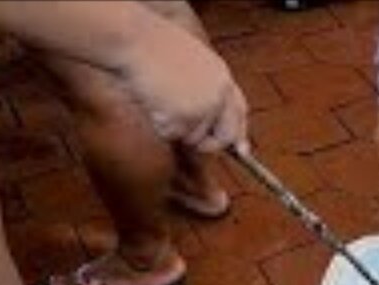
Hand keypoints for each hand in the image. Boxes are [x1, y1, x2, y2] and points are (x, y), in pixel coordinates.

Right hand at [115, 14, 247, 153]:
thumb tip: (207, 119)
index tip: (242, 150)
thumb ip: (204, 88)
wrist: (136, 40)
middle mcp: (219, 94)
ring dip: (174, 128)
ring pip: (192, 138)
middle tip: (185, 137)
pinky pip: (172, 135)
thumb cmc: (152, 46)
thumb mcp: (190, 62)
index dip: (239, 133)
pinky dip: (159, 125)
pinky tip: (152, 102)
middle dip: (208, 145)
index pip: (240, 112)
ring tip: (159, 98)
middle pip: (225, 137)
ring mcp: (205, 107)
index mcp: (222, 76)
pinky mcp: (186, 117)